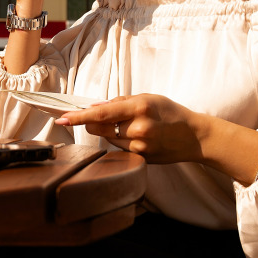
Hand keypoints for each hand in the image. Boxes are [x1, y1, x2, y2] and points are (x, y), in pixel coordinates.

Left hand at [55, 94, 204, 164]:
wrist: (194, 136)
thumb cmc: (172, 113)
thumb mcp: (149, 98)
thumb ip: (122, 102)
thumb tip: (97, 107)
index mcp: (140, 108)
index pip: (102, 113)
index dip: (79, 117)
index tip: (63, 118)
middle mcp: (138, 128)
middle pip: (101, 127)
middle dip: (95, 122)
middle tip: (98, 117)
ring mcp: (140, 146)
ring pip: (110, 138)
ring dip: (114, 132)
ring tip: (135, 127)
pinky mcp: (141, 158)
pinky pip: (121, 148)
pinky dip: (124, 141)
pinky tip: (140, 137)